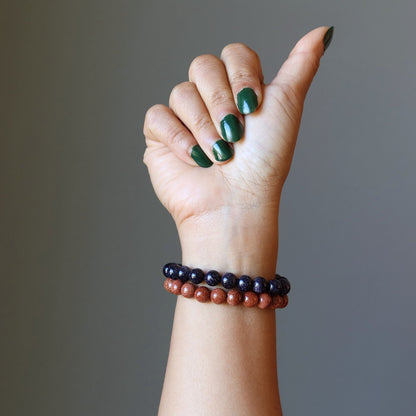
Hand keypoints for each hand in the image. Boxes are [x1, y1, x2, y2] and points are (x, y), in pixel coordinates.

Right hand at [143, 27, 332, 274]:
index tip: (254, 105)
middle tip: (234, 133)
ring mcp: (184, 117)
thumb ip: (302, 65)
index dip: (242, 74)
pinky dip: (179, 138)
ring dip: (204, 127)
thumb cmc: (264, 162)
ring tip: (217, 155)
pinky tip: (194, 159)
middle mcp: (211, 99)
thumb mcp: (287, 106)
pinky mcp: (161, 135)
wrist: (235, 203)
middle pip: (203, 66)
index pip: (233, 54)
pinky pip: (157, 116)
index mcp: (239, 89)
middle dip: (221, 101)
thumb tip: (323, 31)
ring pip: (181, 92)